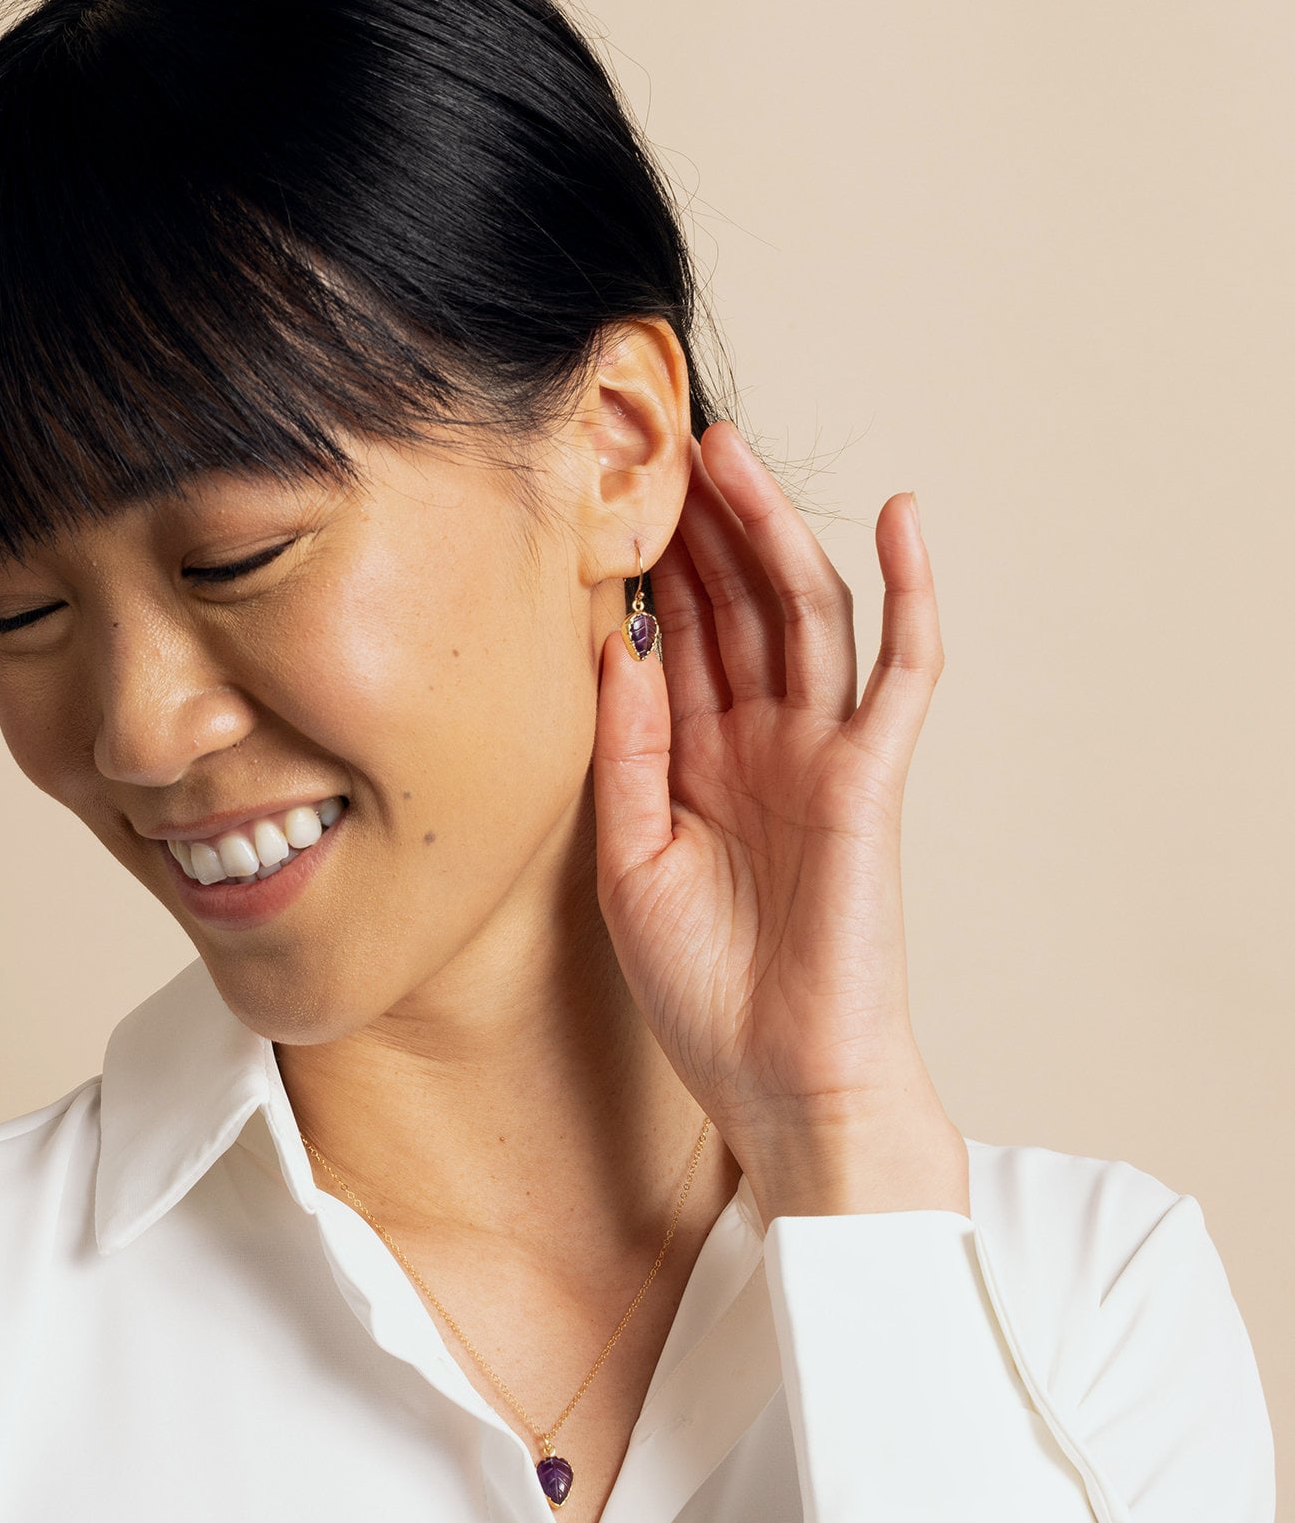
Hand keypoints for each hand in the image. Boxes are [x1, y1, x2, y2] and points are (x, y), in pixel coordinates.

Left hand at [593, 422, 967, 1222]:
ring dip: (773, 532)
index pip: (676, 639)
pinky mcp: (872, 778)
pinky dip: (910, 596)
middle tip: (668, 441)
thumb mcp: (628, 858)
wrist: (778, 1081)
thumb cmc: (701, 990)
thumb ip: (625, 751)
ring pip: (803, 615)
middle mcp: (759, 744)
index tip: (612, 494)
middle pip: (735, 606)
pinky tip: (899, 521)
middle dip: (704, 526)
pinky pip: (902, 672)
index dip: (652, 567)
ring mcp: (820, 755)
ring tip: (733, 454)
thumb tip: (614, 640)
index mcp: (696, 762)